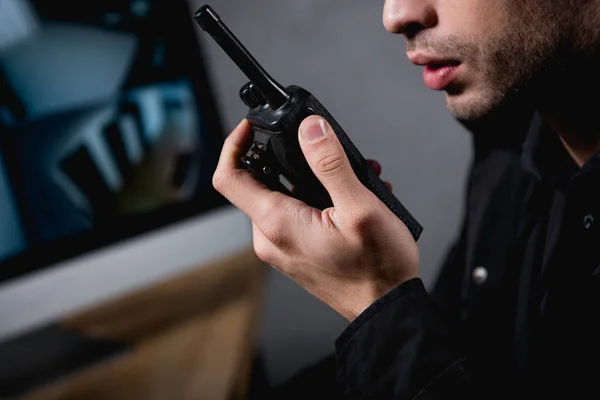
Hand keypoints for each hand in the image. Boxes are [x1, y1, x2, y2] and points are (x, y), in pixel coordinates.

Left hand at [212, 117, 418, 320]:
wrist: (386, 310)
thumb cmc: (377, 269)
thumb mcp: (360, 208)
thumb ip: (330, 164)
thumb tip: (310, 129)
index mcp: (277, 223)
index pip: (229, 177)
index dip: (234, 144)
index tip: (253, 126)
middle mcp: (270, 238)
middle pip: (258, 182)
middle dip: (291, 157)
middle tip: (325, 149)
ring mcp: (281, 247)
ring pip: (281, 196)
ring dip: (312, 178)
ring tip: (353, 176)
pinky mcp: (295, 252)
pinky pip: (294, 214)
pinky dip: (316, 197)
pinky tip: (349, 197)